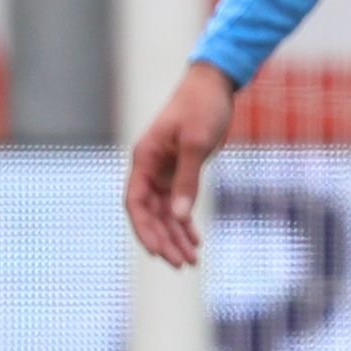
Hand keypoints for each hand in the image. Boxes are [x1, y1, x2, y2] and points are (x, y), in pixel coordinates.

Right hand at [125, 62, 238, 268]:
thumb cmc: (202, 108)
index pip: (136, 203)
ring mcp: (164, 171)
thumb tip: (181, 216)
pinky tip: (196, 240)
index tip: (159, 251)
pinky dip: (186, 223)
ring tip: (192, 261)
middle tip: (182, 264)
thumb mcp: (197, 143)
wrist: (213, 86)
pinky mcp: (180, 172)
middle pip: (150, 214)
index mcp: (144, 160)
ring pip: (166, 212)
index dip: (145, 229)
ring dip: (177, 236)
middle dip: (164, 240)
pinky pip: (178, 204)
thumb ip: (188, 179)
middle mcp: (149, 169)